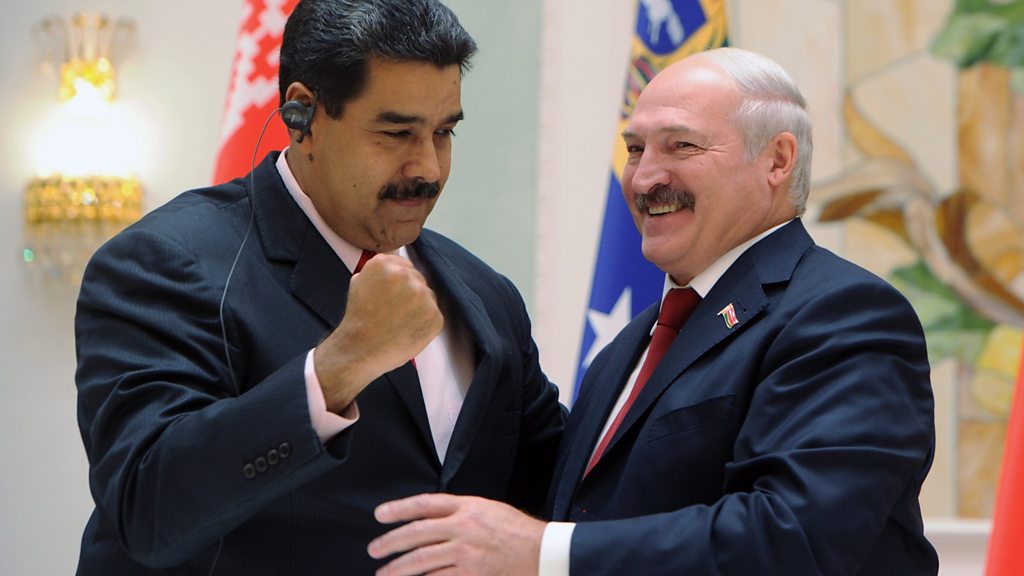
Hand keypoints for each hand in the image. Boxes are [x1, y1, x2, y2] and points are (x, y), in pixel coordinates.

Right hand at [315, 254, 442, 411]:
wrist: (361, 349)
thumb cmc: (358, 319)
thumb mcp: (358, 283)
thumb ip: (377, 271)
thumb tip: (392, 267)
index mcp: (385, 264)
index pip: (403, 264)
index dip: (399, 282)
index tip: (393, 294)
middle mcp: (406, 275)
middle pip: (417, 279)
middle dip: (409, 293)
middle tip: (396, 311)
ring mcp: (423, 295)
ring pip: (428, 297)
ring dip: (419, 307)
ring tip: (401, 322)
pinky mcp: (435, 315)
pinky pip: (434, 316)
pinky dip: (424, 323)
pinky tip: (409, 331)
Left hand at [368, 493, 543, 575]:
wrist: (541, 551)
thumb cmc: (515, 530)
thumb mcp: (487, 509)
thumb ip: (460, 511)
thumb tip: (431, 517)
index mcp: (466, 506)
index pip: (424, 504)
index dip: (399, 508)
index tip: (380, 514)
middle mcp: (462, 527)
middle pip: (417, 533)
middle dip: (391, 542)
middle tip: (374, 549)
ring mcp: (465, 552)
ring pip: (422, 559)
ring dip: (398, 567)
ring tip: (383, 572)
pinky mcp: (471, 573)